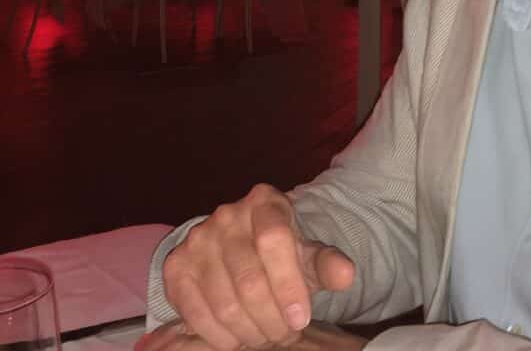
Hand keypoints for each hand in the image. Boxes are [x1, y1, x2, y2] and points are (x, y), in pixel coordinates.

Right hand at [163, 184, 355, 350]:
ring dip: (249, 332)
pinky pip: (196, 314)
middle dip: (271, 319)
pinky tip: (238, 339)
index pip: (275, 240)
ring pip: (224, 302)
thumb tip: (346, 275)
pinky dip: (220, 336)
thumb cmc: (280, 254)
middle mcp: (227, 215)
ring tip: (266, 338)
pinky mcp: (176, 267)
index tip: (301, 318)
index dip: (288, 285)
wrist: (241, 249)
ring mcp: (197, 239)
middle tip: (285, 336)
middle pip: (249, 279)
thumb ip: (326, 263)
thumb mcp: (306, 254)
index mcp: (265, 201)